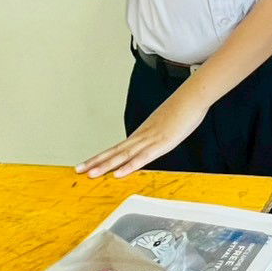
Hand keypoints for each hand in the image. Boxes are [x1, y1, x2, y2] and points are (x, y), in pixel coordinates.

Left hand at [78, 87, 208, 177]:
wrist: (193, 95)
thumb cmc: (184, 109)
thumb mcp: (168, 125)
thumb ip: (159, 134)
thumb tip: (154, 142)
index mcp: (143, 132)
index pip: (118, 147)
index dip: (102, 156)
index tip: (87, 164)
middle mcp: (143, 135)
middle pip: (115, 151)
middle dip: (96, 162)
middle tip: (78, 170)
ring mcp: (151, 138)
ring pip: (125, 155)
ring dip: (107, 165)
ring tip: (91, 174)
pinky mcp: (163, 142)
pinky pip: (144, 157)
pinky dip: (130, 166)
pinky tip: (119, 174)